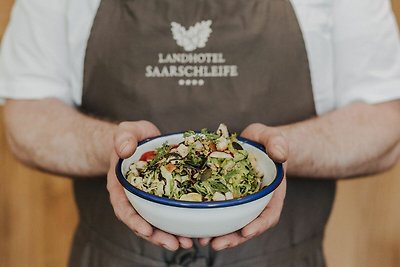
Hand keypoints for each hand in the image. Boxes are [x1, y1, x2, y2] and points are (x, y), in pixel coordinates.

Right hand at [106, 121, 193, 249]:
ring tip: (187, 243)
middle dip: (157, 236)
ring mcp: (149, 199)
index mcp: (121, 186)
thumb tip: (124, 149)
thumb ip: (123, 137)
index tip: (147, 230)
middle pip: (142, 222)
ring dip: (170, 235)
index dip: (134, 221)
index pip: (124, 208)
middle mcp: (134, 198)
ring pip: (157, 222)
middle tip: (174, 244)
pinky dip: (179, 223)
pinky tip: (193, 230)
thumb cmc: (132, 137)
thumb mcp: (126, 131)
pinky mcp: (164, 197)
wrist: (141, 140)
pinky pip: (170, 212)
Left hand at [199, 123, 287, 249]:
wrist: (254, 143)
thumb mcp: (273, 138)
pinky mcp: (224, 197)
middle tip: (216, 244)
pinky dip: (207, 219)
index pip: (269, 214)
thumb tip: (280, 154)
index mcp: (270, 193)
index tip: (246, 232)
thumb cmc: (266, 142)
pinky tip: (194, 226)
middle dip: (232, 238)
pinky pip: (216, 210)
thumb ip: (278, 143)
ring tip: (202, 240)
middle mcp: (255, 202)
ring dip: (218, 234)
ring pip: (230, 223)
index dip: (259, 225)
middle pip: (246, 226)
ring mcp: (239, 202)